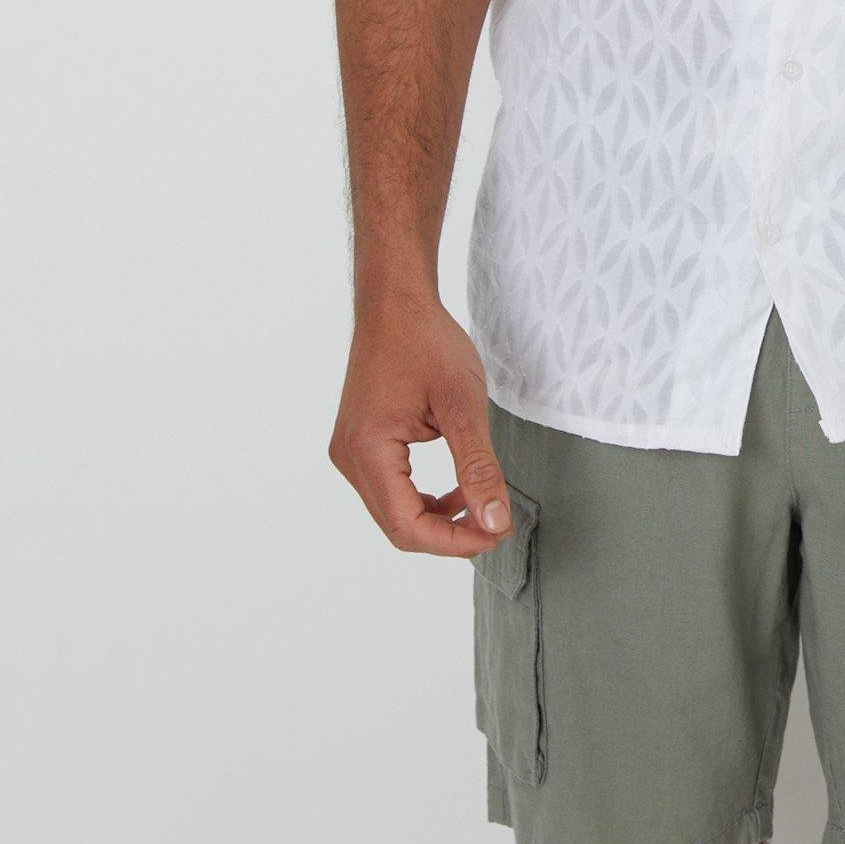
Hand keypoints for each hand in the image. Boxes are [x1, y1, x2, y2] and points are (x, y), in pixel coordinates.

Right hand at [330, 297, 511, 555]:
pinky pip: (390, 487)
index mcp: (367, 450)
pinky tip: (457, 487)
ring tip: (480, 504)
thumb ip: (478, 467)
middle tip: (494, 525)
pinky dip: (424, 496)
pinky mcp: (360, 441)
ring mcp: (350, 450)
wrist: (396, 302)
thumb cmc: (426, 341)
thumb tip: (495, 521)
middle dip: (448, 534)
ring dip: (437, 516)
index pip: (406, 526)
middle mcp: (349, 457)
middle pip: (397, 524)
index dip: (453, 541)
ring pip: (393, 510)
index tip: (495, 535)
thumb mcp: (462, 404)